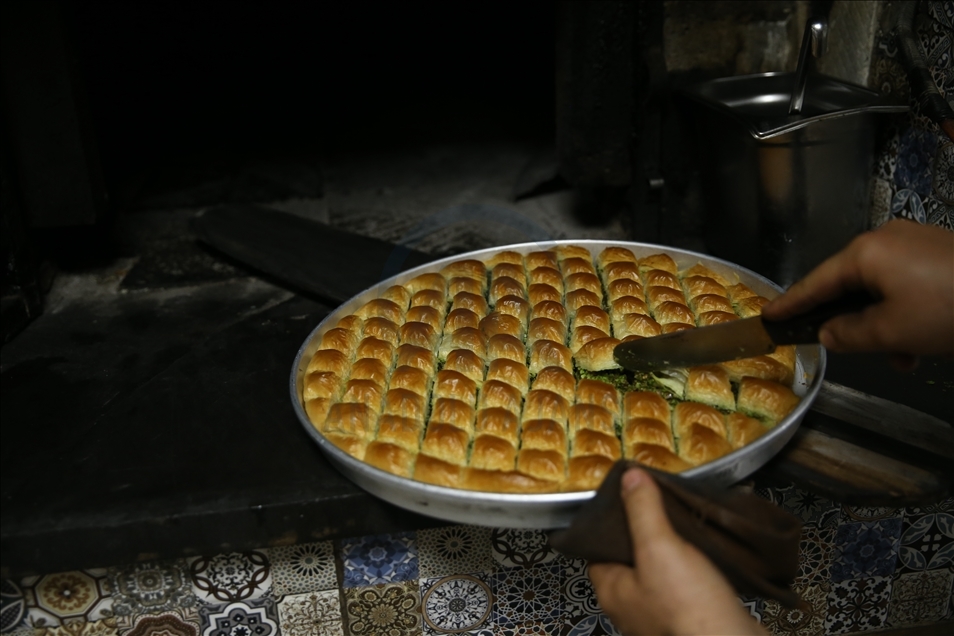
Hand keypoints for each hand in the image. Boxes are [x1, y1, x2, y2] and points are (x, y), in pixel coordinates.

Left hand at [588, 468, 764, 635]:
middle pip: (630, 555)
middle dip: (646, 528)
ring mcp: (660, 613)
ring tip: (683, 518)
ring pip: (660, 568)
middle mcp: (631, 604)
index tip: (627, 494)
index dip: (610, 518)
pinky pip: (685, 583)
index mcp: (611, 589)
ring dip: (672, 546)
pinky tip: (703, 549)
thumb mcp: (658, 547)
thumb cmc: (688, 607)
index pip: (598, 545)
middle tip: (659, 500)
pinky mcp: (689, 617)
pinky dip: (692, 565)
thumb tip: (629, 476)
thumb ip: (642, 511)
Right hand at [762, 220, 953, 365]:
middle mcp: (886, 238)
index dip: (791, 302)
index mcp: (866, 252)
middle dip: (851, 322)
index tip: (768, 315)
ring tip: (901, 357)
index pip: (815, 281)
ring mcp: (916, 241)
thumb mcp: (891, 332)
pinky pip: (906, 282)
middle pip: (850, 284)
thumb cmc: (948, 309)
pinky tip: (922, 341)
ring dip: (884, 324)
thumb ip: (848, 334)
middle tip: (848, 350)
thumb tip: (827, 334)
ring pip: (881, 288)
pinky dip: (905, 312)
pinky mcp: (940, 251)